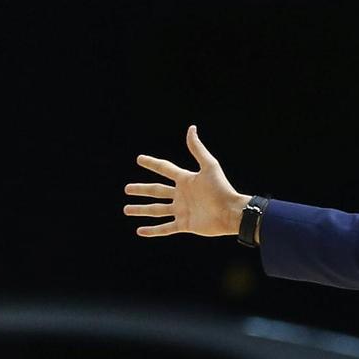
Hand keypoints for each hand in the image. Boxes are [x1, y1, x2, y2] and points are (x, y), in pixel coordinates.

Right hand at [124, 125, 249, 236]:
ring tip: (126, 209)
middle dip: (142, 189)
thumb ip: (197, 149)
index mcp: (186, 180)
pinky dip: (152, 230)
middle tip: (126, 188)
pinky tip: (140, 231)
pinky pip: (165, 228)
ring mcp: (182, 210)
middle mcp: (182, 195)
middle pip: (157, 191)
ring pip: (157, 210)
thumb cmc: (222, 188)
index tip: (139, 159)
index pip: (165, 169)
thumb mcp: (209, 166)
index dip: (152, 163)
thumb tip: (191, 128)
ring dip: (142, 210)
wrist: (231, 212)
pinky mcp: (185, 225)